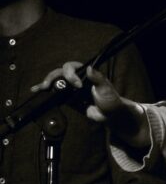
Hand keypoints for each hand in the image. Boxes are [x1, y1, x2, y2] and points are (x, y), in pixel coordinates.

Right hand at [31, 63, 151, 148]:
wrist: (109, 116)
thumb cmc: (111, 100)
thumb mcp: (106, 89)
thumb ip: (98, 79)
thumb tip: (90, 68)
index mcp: (86, 73)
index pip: (72, 67)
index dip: (70, 74)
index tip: (77, 85)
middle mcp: (77, 78)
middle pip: (60, 73)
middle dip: (53, 77)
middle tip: (49, 85)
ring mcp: (71, 88)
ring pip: (55, 81)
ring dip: (46, 82)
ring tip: (40, 88)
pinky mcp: (67, 98)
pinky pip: (54, 93)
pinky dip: (45, 91)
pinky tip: (36, 90)